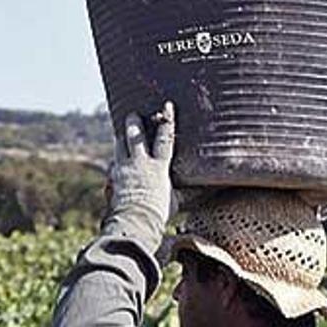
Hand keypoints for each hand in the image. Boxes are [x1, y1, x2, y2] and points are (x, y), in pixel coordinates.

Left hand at [103, 101, 174, 253]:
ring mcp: (124, 169)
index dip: (167, 120)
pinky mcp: (113, 178)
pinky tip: (117, 162)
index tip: (167, 105)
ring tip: (121, 133)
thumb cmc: (158, 213)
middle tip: (132, 113)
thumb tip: (213, 190)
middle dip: (133, 122)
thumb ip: (189, 193)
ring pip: (120, 146)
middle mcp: (139, 163)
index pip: (165, 138)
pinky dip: (116, 161)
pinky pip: (114, 165)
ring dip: (121, 139)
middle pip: (135, 135)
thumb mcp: (176, 201)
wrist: (134, 222)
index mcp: (158, 166)